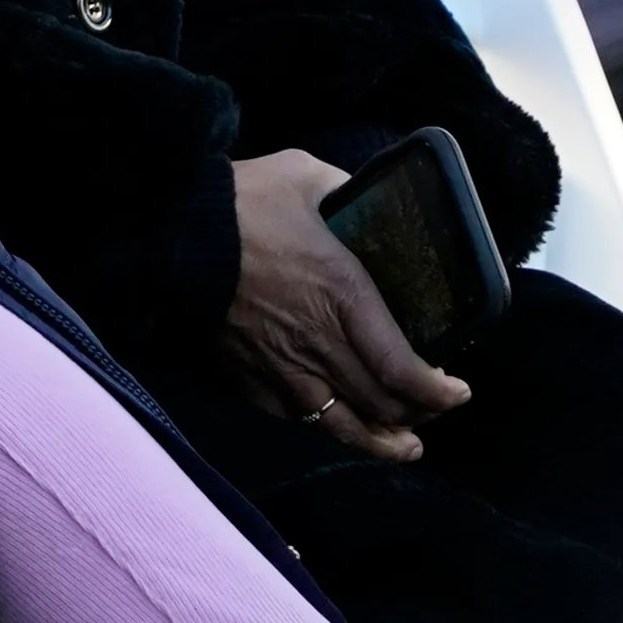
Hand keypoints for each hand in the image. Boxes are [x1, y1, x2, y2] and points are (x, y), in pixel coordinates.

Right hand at [221, 149, 471, 460]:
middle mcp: (319, 343)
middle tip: (432, 410)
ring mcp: (279, 365)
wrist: (165, 231)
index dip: (440, 393)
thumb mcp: (304, 176)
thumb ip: (345, 188)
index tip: (457, 391)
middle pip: (382, 405)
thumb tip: (364, 193)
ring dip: (378, 441)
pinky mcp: (244, 374)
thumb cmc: (238, 202)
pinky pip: (293, 415)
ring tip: (401, 446)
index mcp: (345, 296)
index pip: (406, 372)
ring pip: (340, 424)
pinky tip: (332, 419)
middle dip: (418, 416)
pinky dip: (322, 422)